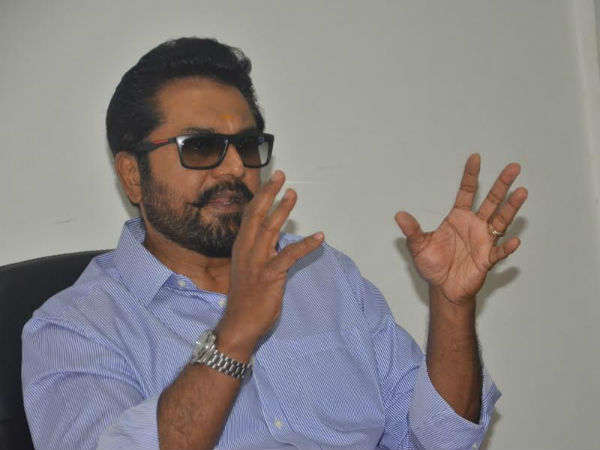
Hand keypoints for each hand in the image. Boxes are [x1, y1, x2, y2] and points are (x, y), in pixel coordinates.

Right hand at [216, 170, 323, 352]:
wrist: (239, 324)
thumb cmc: (246, 299)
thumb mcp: (248, 271)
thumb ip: (259, 254)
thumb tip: (274, 242)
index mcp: (240, 248)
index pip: (249, 217)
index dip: (259, 197)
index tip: (269, 182)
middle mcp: (246, 251)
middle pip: (257, 215)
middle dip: (269, 194)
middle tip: (281, 176)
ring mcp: (257, 263)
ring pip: (270, 229)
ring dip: (283, 210)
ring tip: (294, 194)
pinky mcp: (271, 276)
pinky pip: (290, 256)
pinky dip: (306, 245)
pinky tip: (319, 236)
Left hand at [395, 154, 526, 304]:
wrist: (443, 289)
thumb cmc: (433, 265)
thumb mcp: (418, 246)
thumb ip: (412, 230)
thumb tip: (399, 215)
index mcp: (458, 218)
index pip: (467, 192)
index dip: (470, 175)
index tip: (475, 157)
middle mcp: (474, 226)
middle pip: (491, 201)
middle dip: (502, 185)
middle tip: (514, 167)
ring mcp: (483, 241)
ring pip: (501, 221)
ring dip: (511, 208)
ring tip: (522, 192)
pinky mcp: (487, 259)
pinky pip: (499, 252)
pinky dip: (506, 247)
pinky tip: (514, 241)